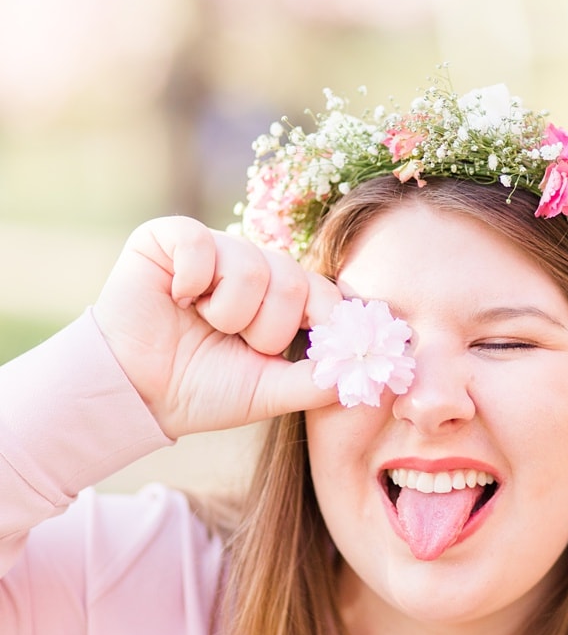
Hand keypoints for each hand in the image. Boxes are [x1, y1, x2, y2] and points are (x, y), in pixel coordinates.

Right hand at [94, 216, 343, 438]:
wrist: (139, 395)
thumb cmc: (204, 390)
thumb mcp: (270, 391)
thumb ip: (318, 379)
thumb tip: (362, 364)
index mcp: (281, 300)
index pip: (326, 293)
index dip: (327, 318)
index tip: (315, 342)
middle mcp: (253, 268)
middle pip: (294, 281)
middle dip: (266, 329)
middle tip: (235, 342)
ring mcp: (214, 250)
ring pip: (253, 267)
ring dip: (227, 313)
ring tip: (201, 323)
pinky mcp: (168, 238)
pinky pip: (201, 243)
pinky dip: (191, 279)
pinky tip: (177, 298)